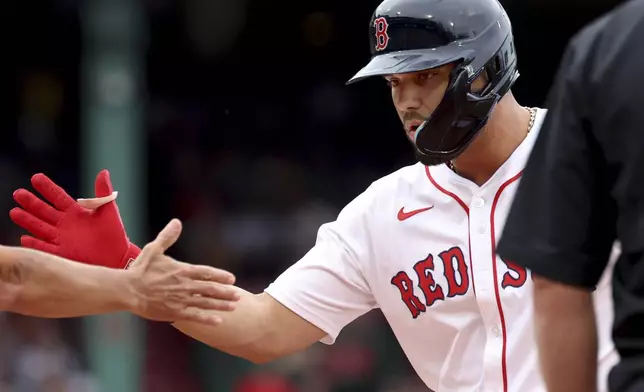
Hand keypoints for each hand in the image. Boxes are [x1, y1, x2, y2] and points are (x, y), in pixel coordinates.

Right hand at [10, 170, 140, 268]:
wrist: (118, 258)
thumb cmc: (115, 235)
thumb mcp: (109, 211)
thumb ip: (103, 193)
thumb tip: (103, 172)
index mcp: (76, 212)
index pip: (58, 196)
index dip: (47, 188)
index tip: (36, 178)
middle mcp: (65, 225)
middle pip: (44, 211)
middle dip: (31, 203)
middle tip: (18, 193)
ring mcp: (61, 239)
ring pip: (40, 228)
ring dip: (27, 221)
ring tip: (14, 212)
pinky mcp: (61, 254)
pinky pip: (45, 248)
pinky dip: (35, 244)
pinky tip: (24, 238)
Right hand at [127, 218, 238, 324]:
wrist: (127, 290)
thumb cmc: (141, 270)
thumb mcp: (154, 249)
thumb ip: (168, 237)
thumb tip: (177, 222)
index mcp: (182, 270)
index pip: (206, 273)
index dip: (220, 276)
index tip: (232, 279)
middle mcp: (184, 285)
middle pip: (210, 289)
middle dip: (225, 292)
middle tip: (238, 295)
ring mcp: (180, 300)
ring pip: (205, 303)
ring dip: (221, 304)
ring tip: (234, 305)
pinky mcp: (174, 312)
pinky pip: (195, 316)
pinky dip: (208, 319)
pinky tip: (219, 321)